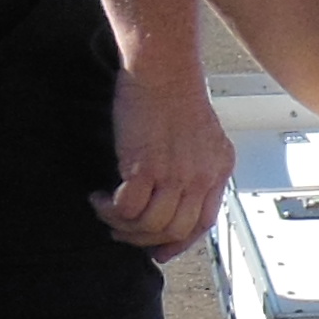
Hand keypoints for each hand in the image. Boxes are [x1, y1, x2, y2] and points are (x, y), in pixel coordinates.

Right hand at [98, 60, 238, 253]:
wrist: (162, 68)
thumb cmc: (174, 92)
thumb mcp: (202, 135)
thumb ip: (196, 165)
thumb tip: (177, 194)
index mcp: (218, 169)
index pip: (203, 223)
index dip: (179, 242)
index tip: (160, 250)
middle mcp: (200, 176)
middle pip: (175, 230)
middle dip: (145, 239)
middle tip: (123, 230)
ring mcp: (175, 174)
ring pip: (151, 226)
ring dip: (123, 226)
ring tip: (108, 211)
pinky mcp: (145, 166)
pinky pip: (127, 208)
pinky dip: (109, 210)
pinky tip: (100, 197)